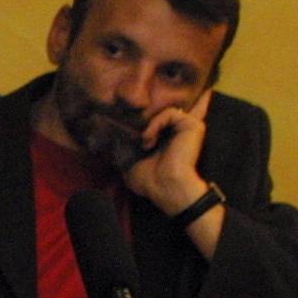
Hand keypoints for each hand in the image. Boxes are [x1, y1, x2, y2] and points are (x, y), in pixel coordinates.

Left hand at [123, 88, 212, 214]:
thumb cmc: (149, 180)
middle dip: (139, 115)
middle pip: (158, 111)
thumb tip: (104, 135)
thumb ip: (121, 146)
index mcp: (164, 138)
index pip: (154, 119)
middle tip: (128, 127)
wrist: (167, 186)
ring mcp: (186, 126)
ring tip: (145, 143)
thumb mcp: (127, 161)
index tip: (118, 118)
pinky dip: (155, 124)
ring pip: (163, 111)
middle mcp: (177, 130)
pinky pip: (170, 112)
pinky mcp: (193, 124)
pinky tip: (149, 140)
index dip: (138, 117)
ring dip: (148, 126)